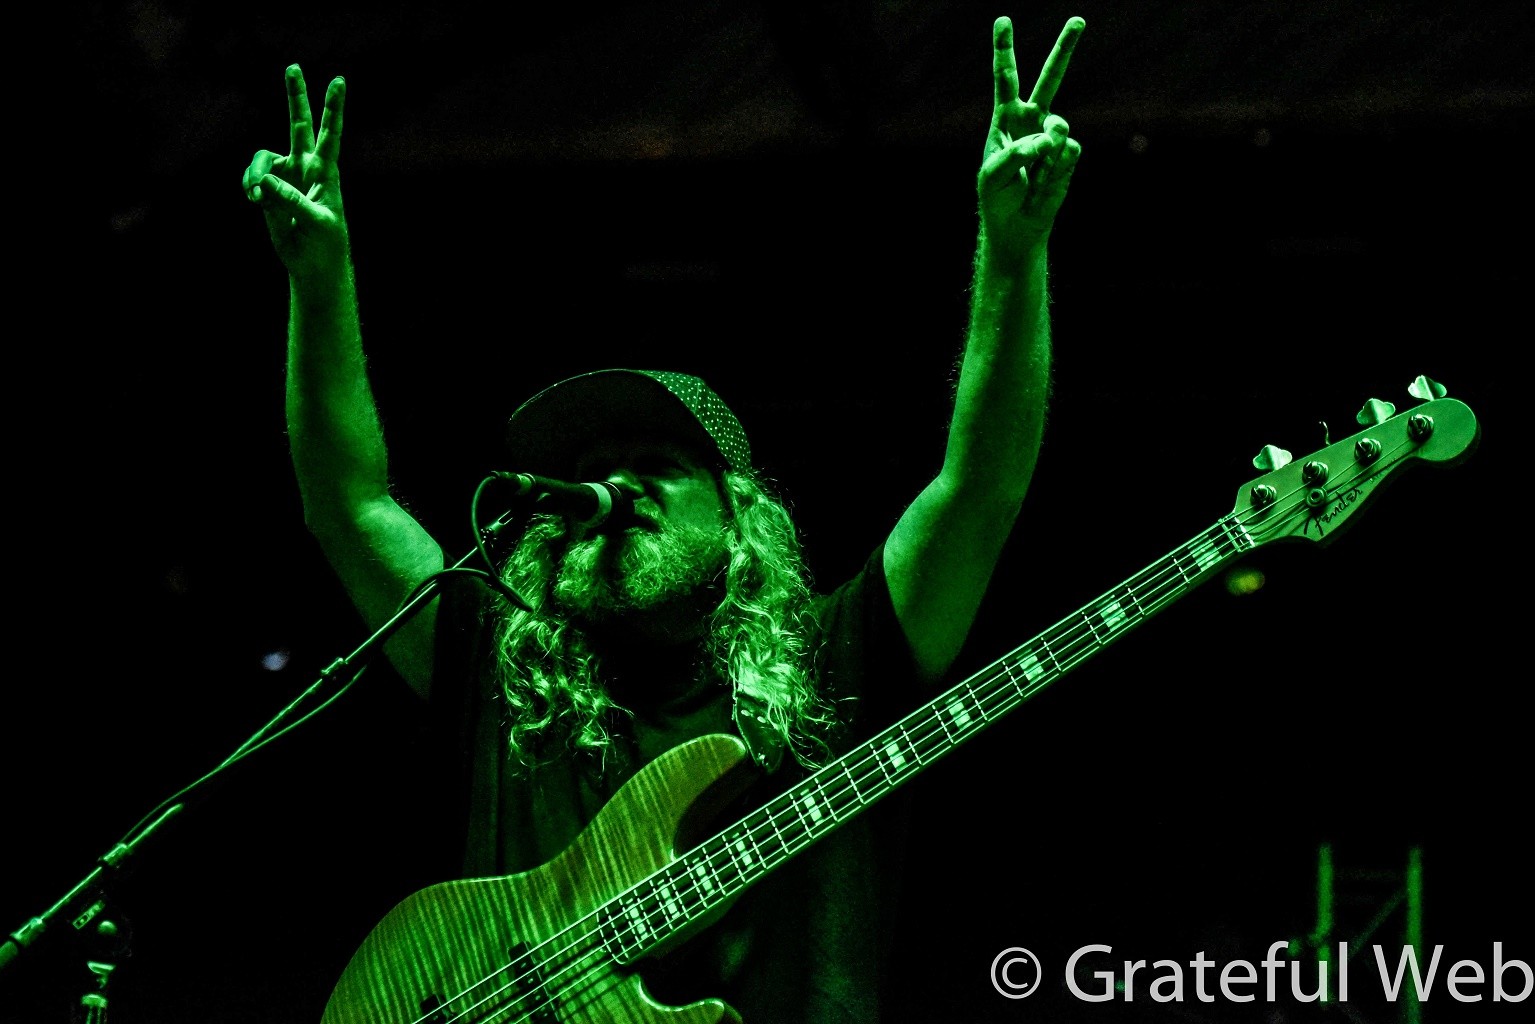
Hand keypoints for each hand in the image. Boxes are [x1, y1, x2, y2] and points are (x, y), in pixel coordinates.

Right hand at [242, 65, 347, 281]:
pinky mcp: (267, 188)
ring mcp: (285, 175)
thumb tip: (263, 181)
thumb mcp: (315, 223)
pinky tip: (254, 200)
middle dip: (295, 96)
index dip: (333, 108)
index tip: (339, 81)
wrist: (312, 262)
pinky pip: (251, 178)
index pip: (330, 134)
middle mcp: (305, 166)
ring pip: (262, 159)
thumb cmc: (324, 242)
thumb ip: (291, 201)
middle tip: (293, 66)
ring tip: (255, 196)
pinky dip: (248, 187)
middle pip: (299, 124)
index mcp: (325, 171)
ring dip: (254, 174)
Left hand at [978, 16, 1083, 261]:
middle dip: (1065, 49)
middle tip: (1079, 20)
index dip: (1004, 50)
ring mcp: (1053, 136)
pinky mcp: (1069, 155)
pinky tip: (1044, 183)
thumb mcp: (992, 175)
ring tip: (1034, 175)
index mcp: (1007, 118)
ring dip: (1045, 153)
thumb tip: (1047, 138)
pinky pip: (1068, 152)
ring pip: (1059, 127)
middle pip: (1051, 78)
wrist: (1016, 224)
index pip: (1006, 79)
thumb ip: (1016, 152)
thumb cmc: (997, 197)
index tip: (1003, 21)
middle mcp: (1033, 120)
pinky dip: (1055, 170)